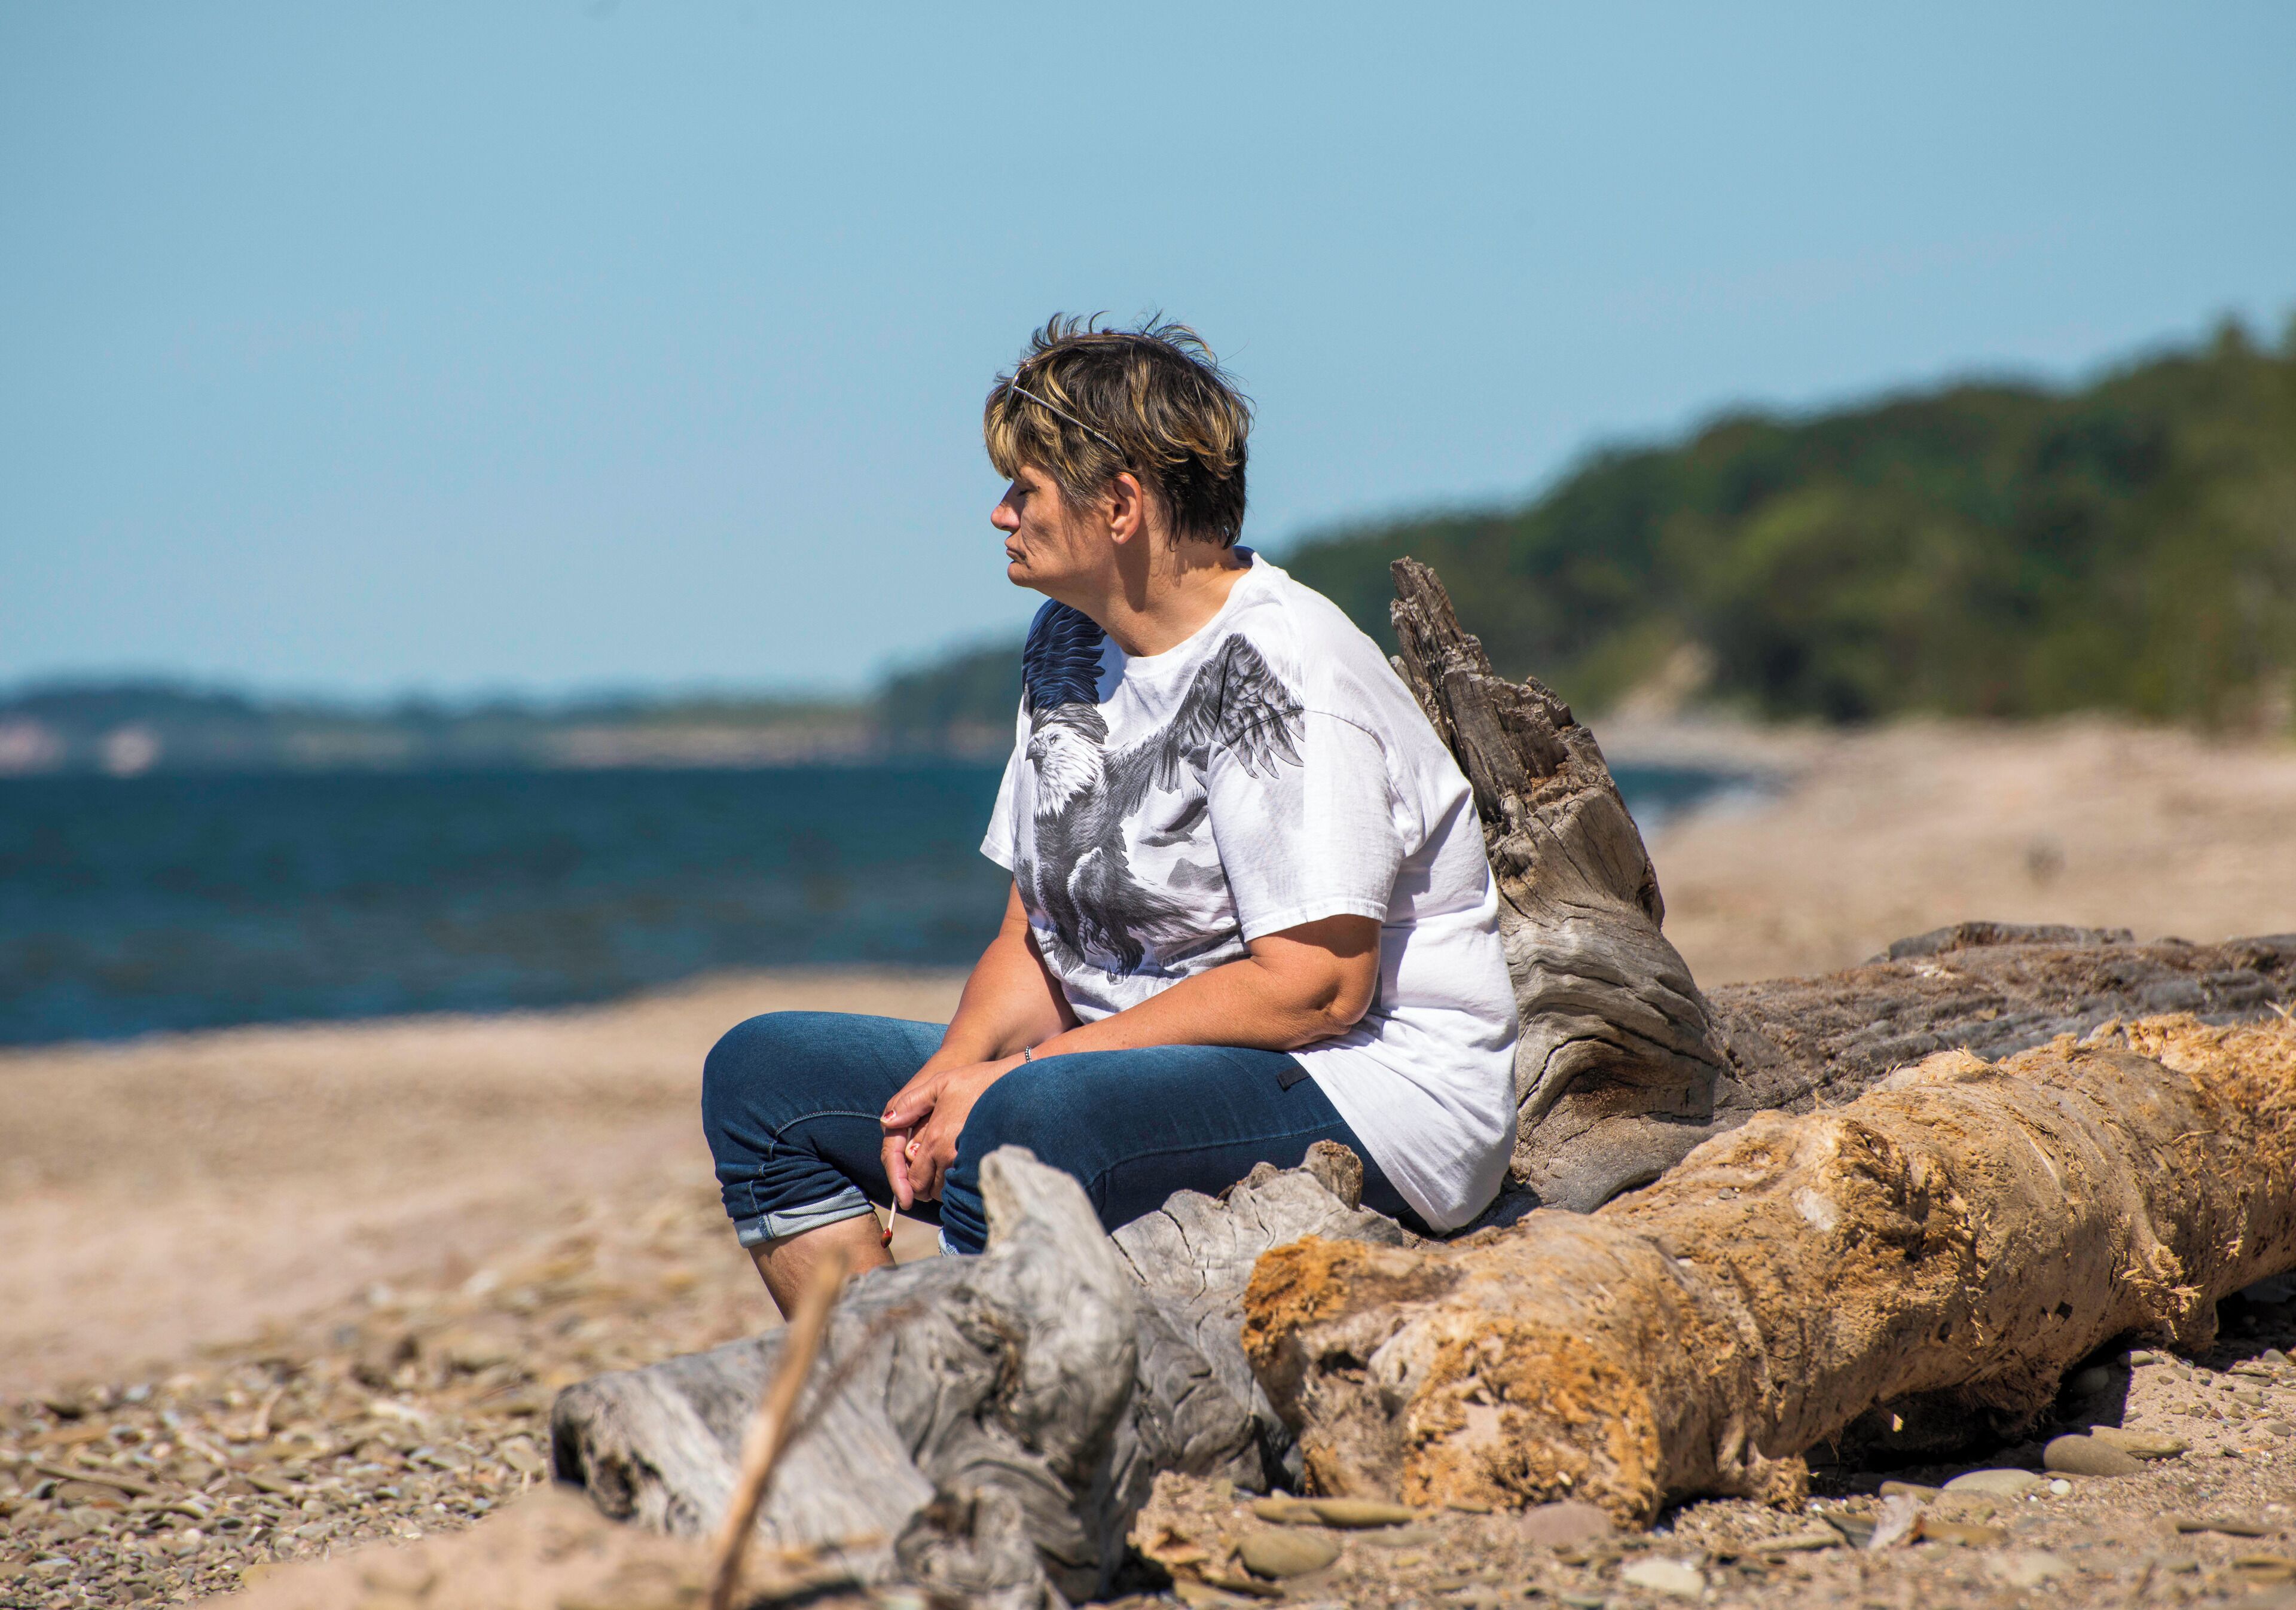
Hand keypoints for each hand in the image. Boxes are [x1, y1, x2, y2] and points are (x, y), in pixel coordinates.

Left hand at [880, 1055, 1025, 1206]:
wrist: (1015, 1084)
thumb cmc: (976, 1081)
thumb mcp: (940, 1084)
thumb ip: (911, 1104)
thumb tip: (887, 1122)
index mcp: (935, 1140)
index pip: (915, 1180)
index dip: (909, 1185)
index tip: (911, 1186)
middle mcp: (950, 1156)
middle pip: (930, 1191)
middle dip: (925, 1189)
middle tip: (927, 1178)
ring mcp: (970, 1161)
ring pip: (949, 1191)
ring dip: (942, 1187)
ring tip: (943, 1173)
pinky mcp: (986, 1162)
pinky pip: (966, 1185)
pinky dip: (959, 1184)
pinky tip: (961, 1171)